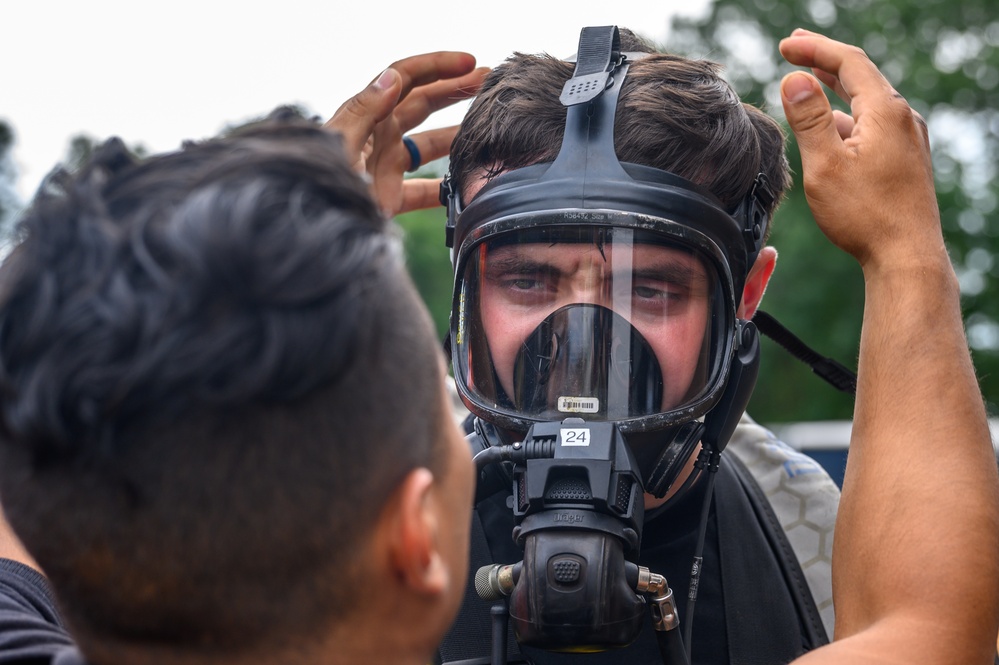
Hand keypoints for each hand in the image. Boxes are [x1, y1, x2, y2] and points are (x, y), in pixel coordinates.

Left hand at [324, 53, 488, 216]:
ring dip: (458, 133)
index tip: (470, 64)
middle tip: (489, 84)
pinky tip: (468, 184)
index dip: (438, 66)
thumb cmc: (316, 185)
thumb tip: (394, 76)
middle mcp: (378, 136)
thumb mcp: (338, 144)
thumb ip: (364, 110)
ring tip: (489, 127)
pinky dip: (447, 188)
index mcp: (366, 115)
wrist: (309, 230)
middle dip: (456, 90)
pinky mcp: (389, 198)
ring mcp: (385, 167)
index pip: (405, 78)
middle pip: (423, 104)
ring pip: (430, 145)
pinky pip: (426, 190)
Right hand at [778, 29, 943, 271]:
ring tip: (808, 86)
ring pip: (867, 103)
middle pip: (862, 76)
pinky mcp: (907, 160)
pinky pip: (874, 125)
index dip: (815, 48)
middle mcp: (904, 119)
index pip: (849, 62)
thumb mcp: (825, 164)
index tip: (786, 45)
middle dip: (826, 62)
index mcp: (885, 112)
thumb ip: (809, 119)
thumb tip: (794, 79)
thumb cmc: (864, 215)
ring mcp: (909, 140)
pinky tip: (832, 131)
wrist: (906, 256)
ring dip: (836, 91)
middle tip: (796, 48)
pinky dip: (848, 117)